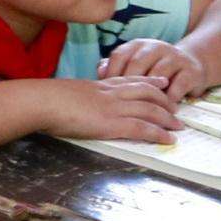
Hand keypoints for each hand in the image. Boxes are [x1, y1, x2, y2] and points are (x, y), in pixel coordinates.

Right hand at [43, 72, 185, 144]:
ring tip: (179, 126)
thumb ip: (76, 98)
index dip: (149, 81)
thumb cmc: (44, 100)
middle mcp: (110, 93)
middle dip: (165, 100)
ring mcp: (113, 108)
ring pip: (150, 109)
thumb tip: (71, 105)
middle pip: (146, 92)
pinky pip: (142, 128)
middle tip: (177, 108)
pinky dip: (158, 133)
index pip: (130, 80)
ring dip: (168, 118)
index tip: (162, 82)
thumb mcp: (65, 94)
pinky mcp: (111, 124)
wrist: (41, 101)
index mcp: (99, 85)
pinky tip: (168, 139)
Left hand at [100, 37, 208, 102]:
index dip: (111, 74)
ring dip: (150, 94)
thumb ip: (116, 66)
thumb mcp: (135, 63)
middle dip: (128, 85)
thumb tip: (99, 71)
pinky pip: (179, 85)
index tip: (105, 93)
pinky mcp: (190, 70)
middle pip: (138, 64)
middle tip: (121, 104)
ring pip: (158, 74)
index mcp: (137, 45)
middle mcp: (155, 48)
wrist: (191, 63)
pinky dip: (170, 98)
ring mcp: (174, 57)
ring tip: (141, 110)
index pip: (120, 55)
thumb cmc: (154, 68)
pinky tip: (162, 110)